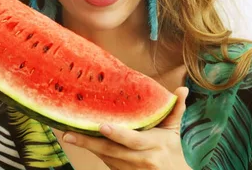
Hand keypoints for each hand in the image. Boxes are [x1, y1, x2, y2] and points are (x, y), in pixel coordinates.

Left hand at [61, 87, 190, 169]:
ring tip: (69, 135)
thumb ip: (176, 109)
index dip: (117, 134)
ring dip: (87, 147)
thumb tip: (182, 89)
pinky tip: (81, 141)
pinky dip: (94, 152)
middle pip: (112, 151)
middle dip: (89, 143)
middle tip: (69, 134)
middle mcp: (141, 160)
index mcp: (154, 145)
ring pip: (105, 157)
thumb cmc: (171, 149)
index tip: (102, 126)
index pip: (133, 140)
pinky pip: (105, 162)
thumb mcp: (173, 130)